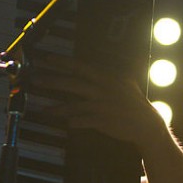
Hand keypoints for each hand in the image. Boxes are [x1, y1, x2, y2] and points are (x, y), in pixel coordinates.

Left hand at [28, 53, 167, 150]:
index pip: (80, 66)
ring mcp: (102, 106)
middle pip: (72, 83)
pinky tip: (65, 123)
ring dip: (57, 108)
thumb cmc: (133, 102)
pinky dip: (73, 122)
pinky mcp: (103, 121)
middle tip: (34, 80)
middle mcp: (102, 90)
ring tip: (44, 110)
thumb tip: (94, 65)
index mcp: (106, 77)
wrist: (147, 124)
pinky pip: (82, 121)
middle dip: (52, 81)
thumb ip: (107, 73)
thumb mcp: (123, 81)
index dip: (62, 61)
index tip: (46, 58)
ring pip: (74, 105)